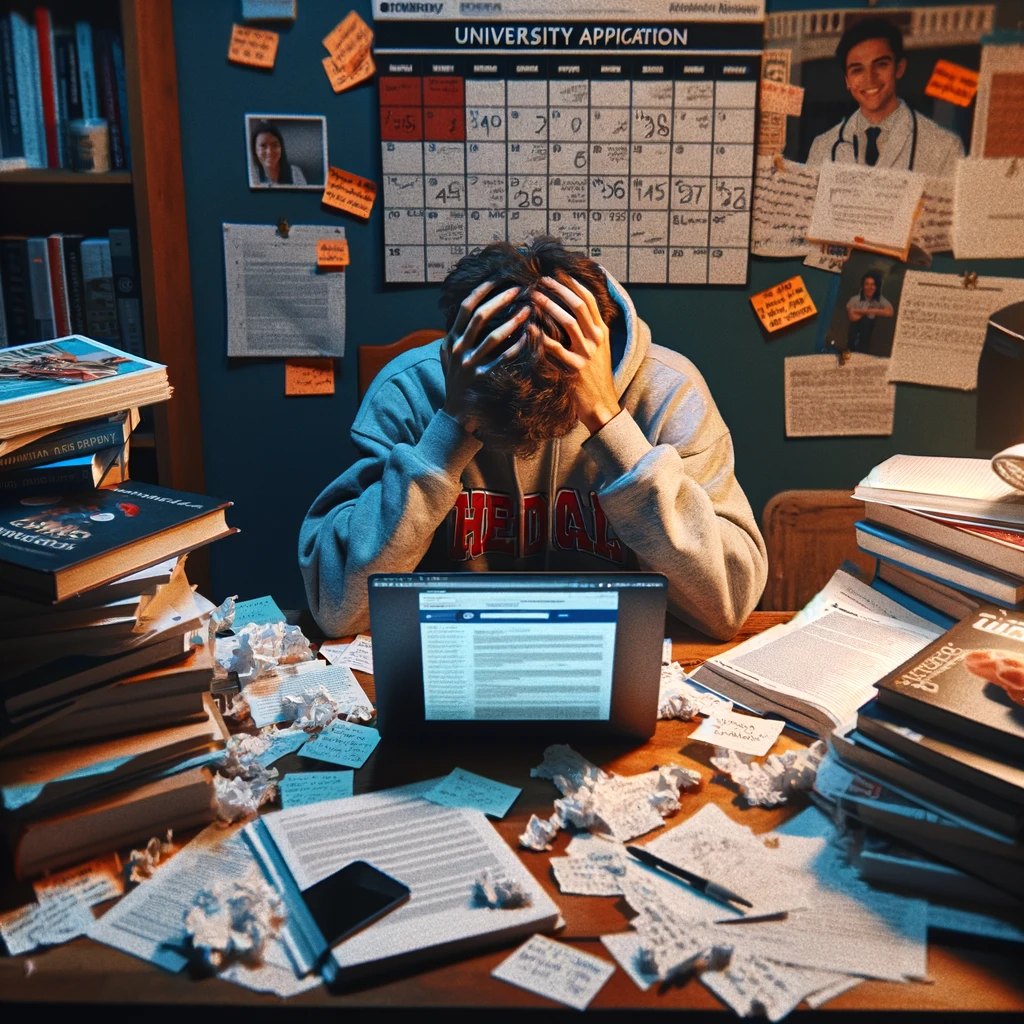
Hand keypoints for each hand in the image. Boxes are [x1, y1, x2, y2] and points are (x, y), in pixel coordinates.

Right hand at [440, 280, 529, 432]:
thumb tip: (467, 310)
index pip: (465, 307)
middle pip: (480, 317)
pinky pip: (504, 359)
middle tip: (518, 289)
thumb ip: (455, 336)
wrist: (455, 414)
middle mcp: (459, 350)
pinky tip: (530, 336)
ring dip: (513, 321)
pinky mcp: (484, 379)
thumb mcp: (449, 357)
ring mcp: (470, 365)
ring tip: (529, 310)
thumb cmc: (456, 381)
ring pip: (494, 336)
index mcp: (451, 339)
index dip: (481, 290)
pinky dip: (518, 346)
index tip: (498, 278)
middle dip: (500, 300)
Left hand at [535, 276, 619, 434]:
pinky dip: (540, 335)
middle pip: (579, 305)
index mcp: (602, 331)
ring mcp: (586, 354)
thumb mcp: (599, 348)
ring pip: (569, 322)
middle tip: (540, 280)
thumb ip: (588, 328)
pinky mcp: (574, 369)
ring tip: (533, 297)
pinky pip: (555, 348)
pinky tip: (528, 327)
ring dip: (549, 306)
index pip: (589, 299)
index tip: (556, 272)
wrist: (601, 404)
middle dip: (559, 289)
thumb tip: (572, 305)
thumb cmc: (595, 375)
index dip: (572, 283)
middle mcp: (596, 339)